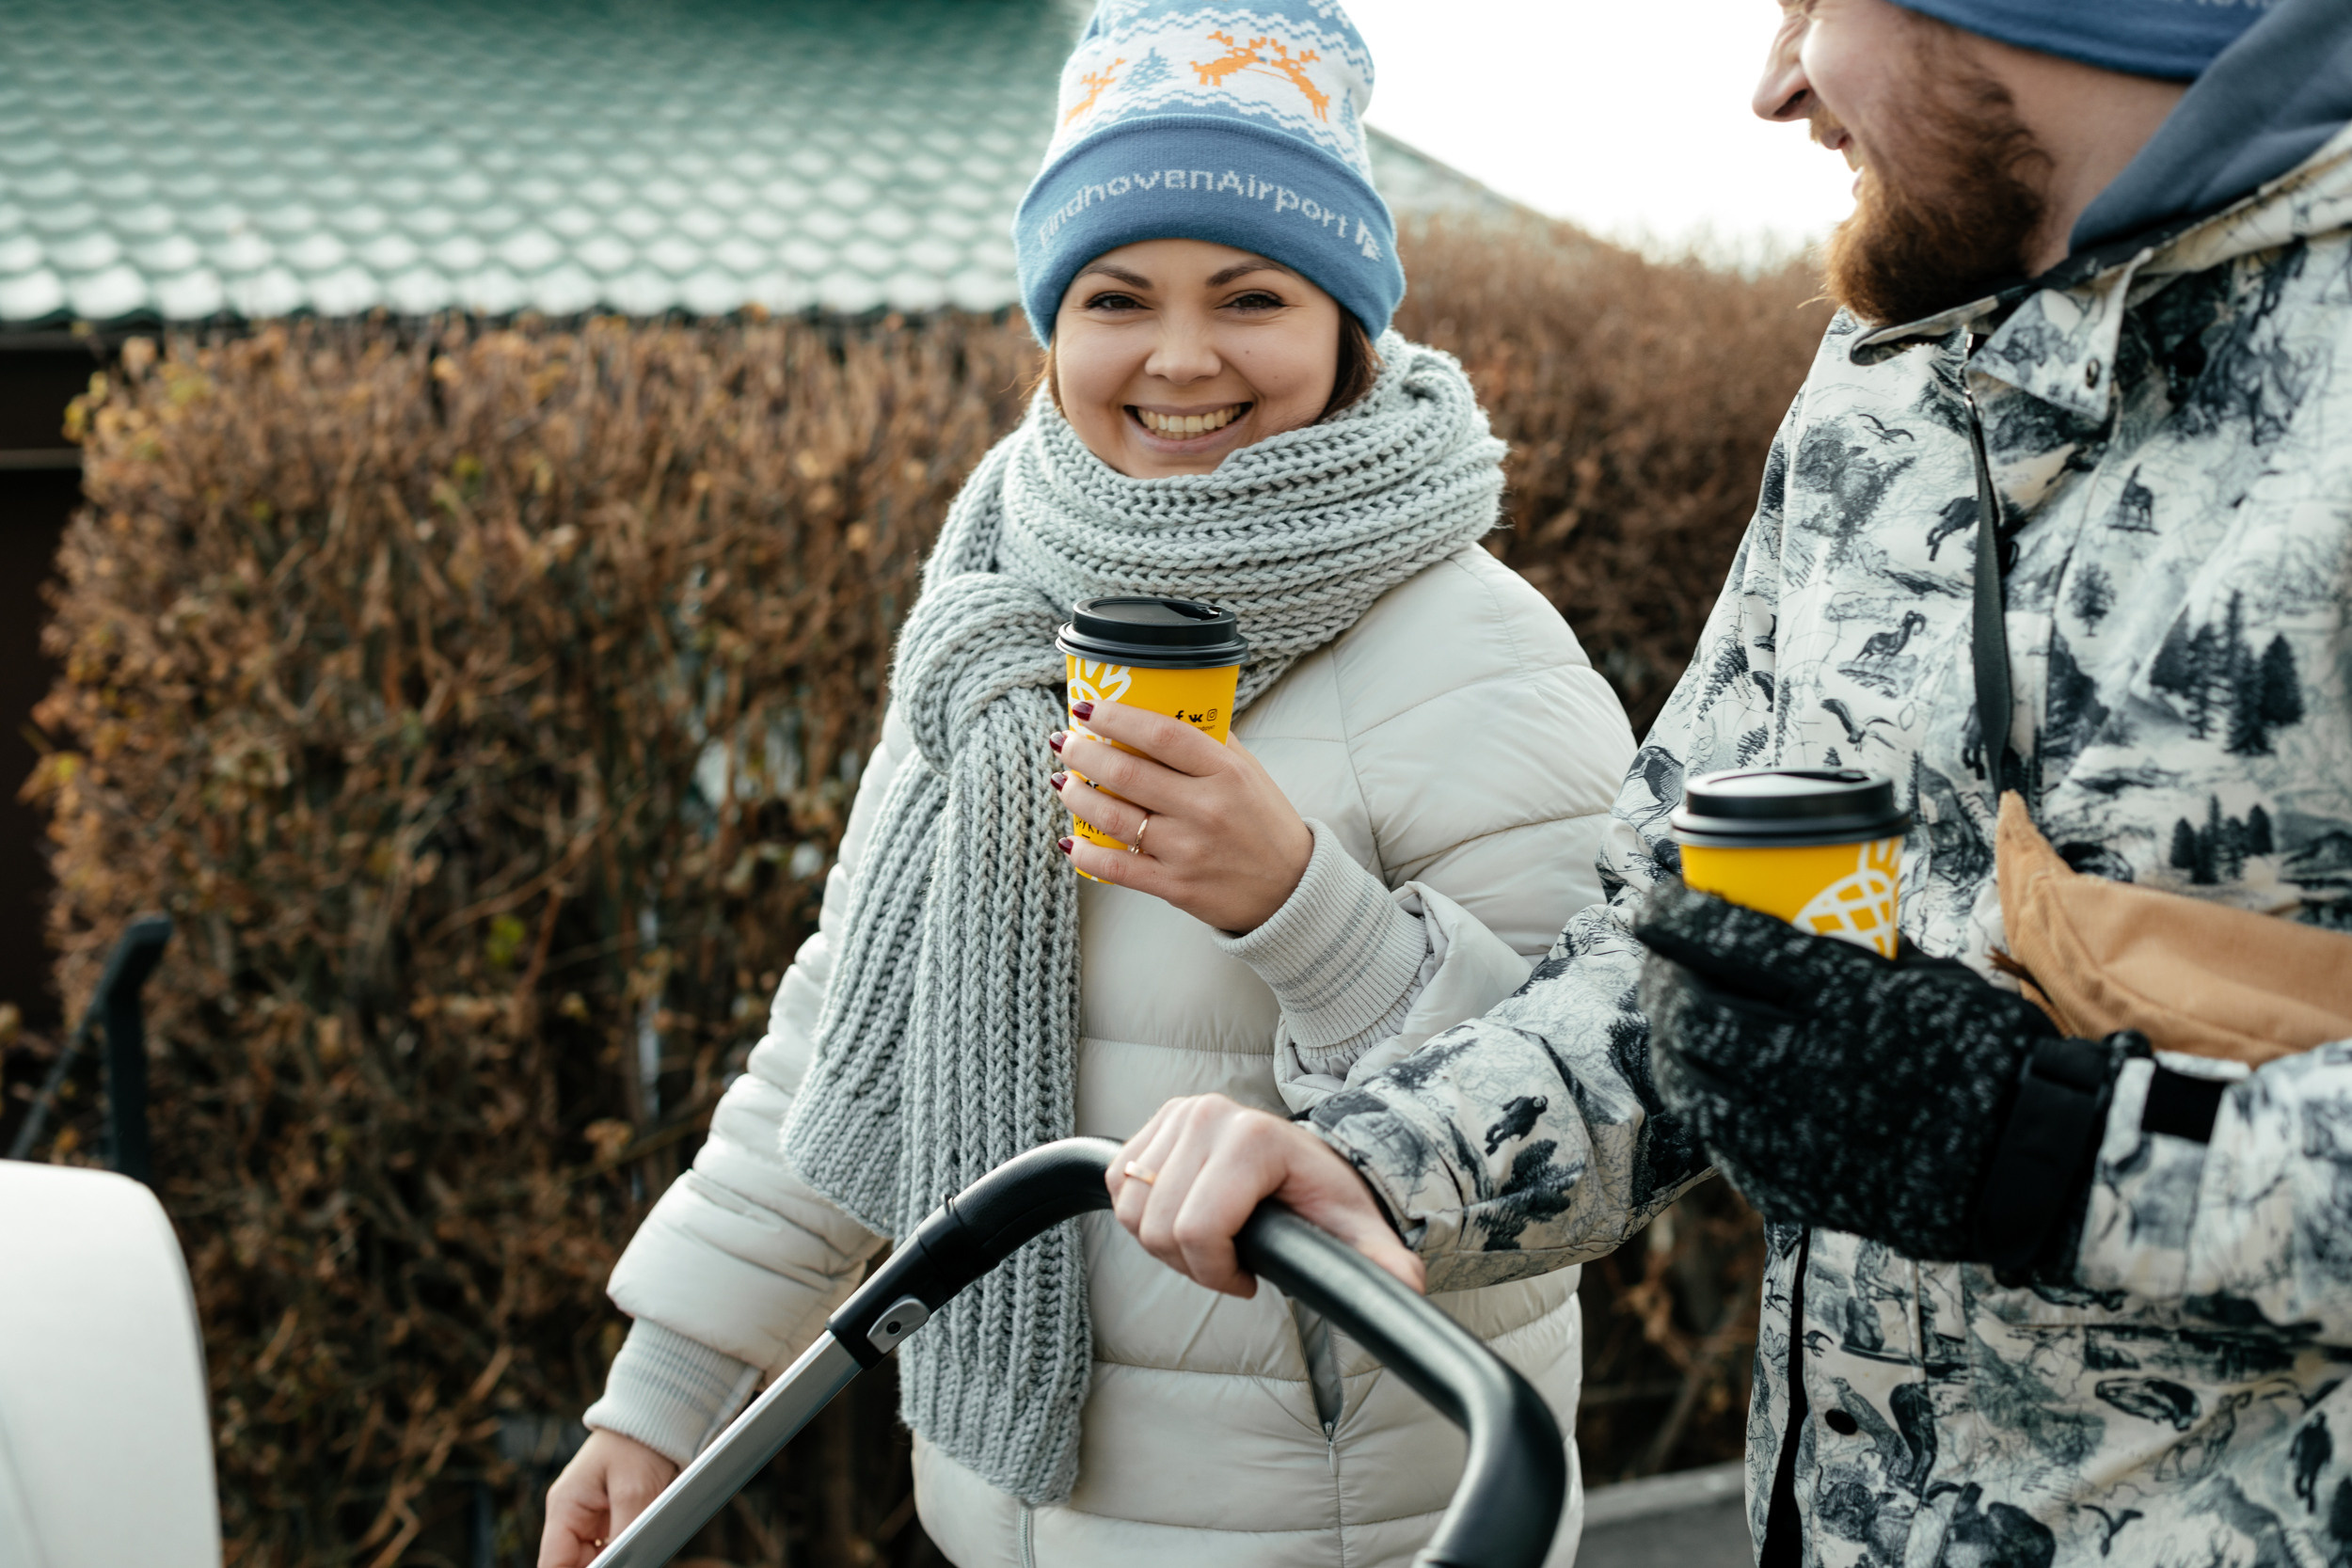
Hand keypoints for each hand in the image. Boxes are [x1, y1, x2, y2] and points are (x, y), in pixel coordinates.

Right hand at [538, 1429, 679, 1567]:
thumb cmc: (638, 1445)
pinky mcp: (607, 1517)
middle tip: (628, 1562)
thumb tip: (624, 1564)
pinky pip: (609, 1546)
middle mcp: (570, 1515)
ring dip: (613, 1559)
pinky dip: (621, 1551)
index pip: (552, 1562)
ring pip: (593, 1558)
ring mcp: (588, 1517)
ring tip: (634, 1552)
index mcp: (564, 1507)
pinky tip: (638, 1548)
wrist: (656, 1420)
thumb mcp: (634, 1492)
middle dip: (600, 1566)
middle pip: (572, 1563)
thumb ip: (624, 1535)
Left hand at [1050, 699, 1313, 933]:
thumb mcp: (1249, 773)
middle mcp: (1205, 809)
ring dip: (1077, 796)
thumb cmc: (1265, 823)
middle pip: (1126, 773)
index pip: (1162, 735)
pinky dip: (1086, 852)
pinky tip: (1072, 839)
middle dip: (1083, 753)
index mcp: (1226, 773)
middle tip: (1065, 743)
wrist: (1291, 891)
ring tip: (1064, 782)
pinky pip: (1117, 867)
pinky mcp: (1175, 886)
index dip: (1116, 717)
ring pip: (1113, 817)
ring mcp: (1188, 850)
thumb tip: (1163, 708)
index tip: (1086, 708)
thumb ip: (1211, 742)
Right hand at [1107, 1092, 1425, 1297]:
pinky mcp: (1153, 1123)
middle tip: (1230, 1264)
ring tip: (1210, 1242)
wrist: (1306, 1160)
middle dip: (1192, 1264)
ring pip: (1133, 1212)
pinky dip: (1143, 1216)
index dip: (1217, 1274)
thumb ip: (1378, 1262)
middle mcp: (1207, 1117)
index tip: (1249, 1280)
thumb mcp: (1355, 1229)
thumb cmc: (1326, 1195)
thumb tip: (1407, 1287)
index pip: (1198, 1230)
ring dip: (1165, 1243)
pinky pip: (1117, 1187)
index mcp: (1251, 1140)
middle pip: (1160, 1228)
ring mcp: (1176, 1115)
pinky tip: (1184, 1217)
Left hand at [1632, 878, 2123, 1265]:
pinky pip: (1721, 1139)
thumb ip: (1861, 956)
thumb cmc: (1996, 1055)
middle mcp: (1809, 1064)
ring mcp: (1796, 1132)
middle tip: (1655, 956)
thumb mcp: (1932, 979)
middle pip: (1695, 1011)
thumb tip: (1806, 916)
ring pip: (1691, 1079)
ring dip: (1669, 1040)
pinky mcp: (1796, 1186)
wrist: (2037, 1165)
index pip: (1729, 942)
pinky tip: (1700, 1078)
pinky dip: (1701, 1101)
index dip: (1673, 916)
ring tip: (1669, 1013)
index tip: (1649, 899)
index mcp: (1846, 999)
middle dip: (1660, 976)